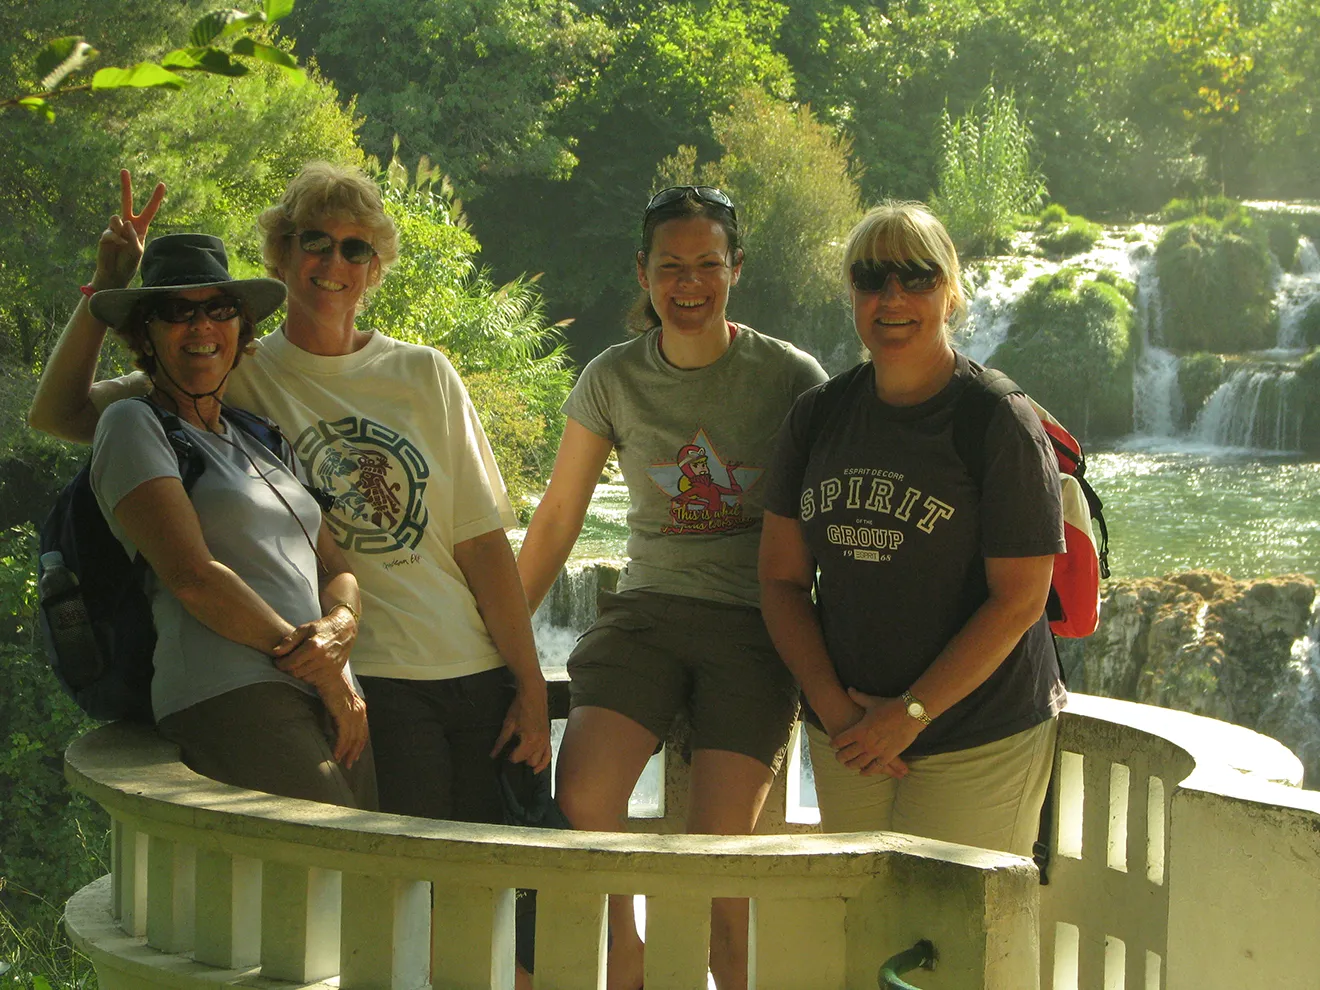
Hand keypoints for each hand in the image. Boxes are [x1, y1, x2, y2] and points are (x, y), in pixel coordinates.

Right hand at [92, 170, 165, 290]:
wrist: (114, 273)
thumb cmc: (129, 263)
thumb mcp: (137, 251)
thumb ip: (133, 236)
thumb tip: (124, 221)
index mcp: (140, 227)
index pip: (149, 210)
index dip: (155, 198)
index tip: (161, 184)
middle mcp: (127, 224)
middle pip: (126, 201)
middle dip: (125, 186)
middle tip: (124, 170)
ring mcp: (115, 227)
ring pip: (118, 219)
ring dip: (122, 232)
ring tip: (122, 245)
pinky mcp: (105, 233)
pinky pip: (111, 231)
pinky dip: (115, 239)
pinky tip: (115, 247)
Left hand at [274, 608, 357, 686]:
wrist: (345, 630)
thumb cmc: (323, 627)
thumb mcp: (305, 628)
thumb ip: (289, 640)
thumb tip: (275, 652)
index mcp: (314, 646)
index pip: (290, 663)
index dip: (280, 664)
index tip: (277, 661)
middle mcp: (323, 659)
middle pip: (296, 673)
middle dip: (288, 669)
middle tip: (286, 663)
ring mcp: (330, 667)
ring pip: (305, 678)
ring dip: (299, 673)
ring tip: (298, 663)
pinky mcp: (335, 672)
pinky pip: (316, 681)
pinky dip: (309, 676)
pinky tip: (309, 667)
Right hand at [317, 670, 368, 768]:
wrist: (326, 674)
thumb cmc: (329, 686)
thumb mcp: (338, 704)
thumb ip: (340, 716)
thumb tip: (336, 730)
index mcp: (360, 707)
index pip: (362, 731)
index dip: (359, 744)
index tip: (354, 755)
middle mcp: (360, 711)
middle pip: (360, 737)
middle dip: (354, 752)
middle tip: (348, 764)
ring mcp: (353, 713)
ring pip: (353, 739)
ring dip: (346, 752)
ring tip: (341, 762)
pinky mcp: (344, 715)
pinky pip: (344, 736)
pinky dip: (340, 747)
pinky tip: (336, 755)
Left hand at [491, 675, 550, 772]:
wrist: (533, 694)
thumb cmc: (521, 706)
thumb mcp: (508, 724)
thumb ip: (500, 742)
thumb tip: (493, 754)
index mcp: (529, 740)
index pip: (517, 758)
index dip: (509, 756)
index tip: (506, 751)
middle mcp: (539, 743)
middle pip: (528, 761)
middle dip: (520, 758)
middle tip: (513, 750)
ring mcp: (545, 740)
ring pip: (538, 761)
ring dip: (530, 761)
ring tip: (522, 757)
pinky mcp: (548, 737)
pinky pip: (548, 755)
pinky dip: (543, 763)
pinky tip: (537, 769)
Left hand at [829, 688, 916, 777]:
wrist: (910, 713)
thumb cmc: (889, 706)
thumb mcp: (871, 702)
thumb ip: (858, 697)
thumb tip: (849, 689)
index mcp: (859, 730)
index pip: (840, 741)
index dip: (834, 744)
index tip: (832, 745)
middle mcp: (865, 743)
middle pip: (847, 755)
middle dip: (840, 757)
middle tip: (838, 758)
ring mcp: (876, 751)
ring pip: (859, 763)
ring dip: (852, 765)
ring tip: (848, 765)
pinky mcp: (888, 756)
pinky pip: (875, 767)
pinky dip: (868, 771)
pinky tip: (863, 772)